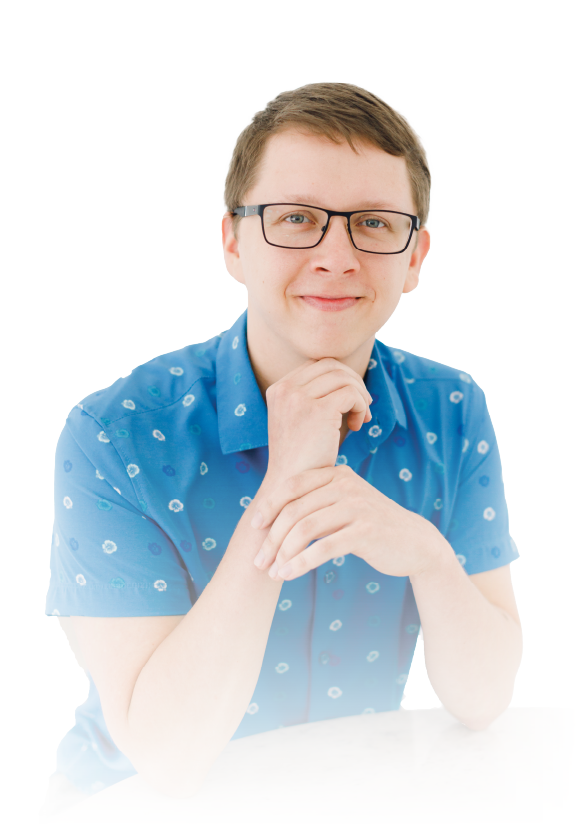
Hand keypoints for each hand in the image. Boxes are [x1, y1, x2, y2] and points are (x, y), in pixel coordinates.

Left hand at [251, 465, 447, 580]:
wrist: (413, 542)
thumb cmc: (369, 525)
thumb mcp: (344, 504)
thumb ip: (316, 501)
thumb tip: (272, 515)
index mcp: (336, 474)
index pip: (292, 485)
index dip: (269, 505)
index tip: (254, 527)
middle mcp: (346, 485)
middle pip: (295, 510)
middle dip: (271, 538)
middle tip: (259, 561)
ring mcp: (357, 506)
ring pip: (305, 529)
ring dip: (283, 554)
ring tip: (273, 572)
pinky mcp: (366, 531)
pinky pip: (324, 548)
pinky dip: (301, 563)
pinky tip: (289, 574)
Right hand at [265, 357, 372, 483]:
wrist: (292, 486)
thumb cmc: (302, 457)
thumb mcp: (300, 419)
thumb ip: (313, 397)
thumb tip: (347, 378)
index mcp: (278, 389)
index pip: (317, 365)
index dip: (340, 377)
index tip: (349, 400)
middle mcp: (284, 389)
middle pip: (331, 365)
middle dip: (353, 381)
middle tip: (363, 405)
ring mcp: (298, 398)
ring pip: (343, 378)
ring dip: (360, 396)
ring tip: (361, 418)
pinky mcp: (317, 411)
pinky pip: (351, 394)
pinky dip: (361, 407)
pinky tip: (357, 426)